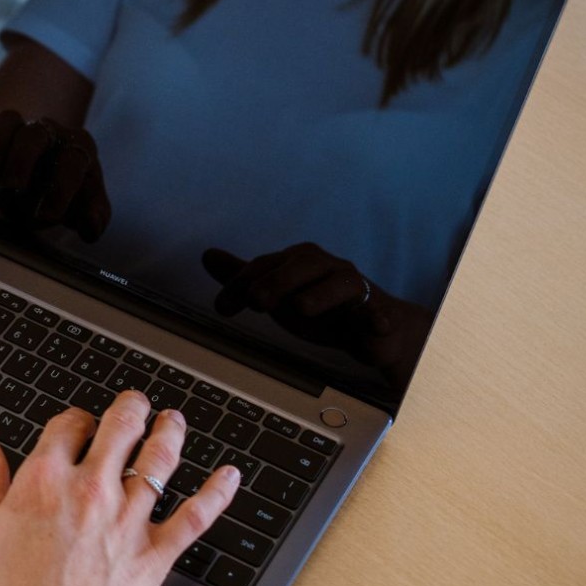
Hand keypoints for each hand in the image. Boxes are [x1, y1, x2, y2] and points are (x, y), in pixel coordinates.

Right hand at [0, 110, 111, 241]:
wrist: (45, 191)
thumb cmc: (68, 199)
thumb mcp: (86, 211)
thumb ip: (95, 218)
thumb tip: (92, 227)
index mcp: (79, 147)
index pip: (72, 159)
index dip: (61, 188)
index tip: (48, 215)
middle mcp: (50, 132)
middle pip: (36, 133)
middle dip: (23, 160)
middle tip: (14, 188)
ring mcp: (20, 131)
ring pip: (8, 120)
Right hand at [0, 392, 239, 585]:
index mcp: (45, 481)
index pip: (67, 426)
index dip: (75, 418)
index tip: (78, 423)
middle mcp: (91, 491)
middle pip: (120, 429)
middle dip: (130, 409)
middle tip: (135, 403)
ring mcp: (127, 521)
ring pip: (160, 460)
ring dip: (170, 432)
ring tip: (173, 421)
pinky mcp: (154, 554)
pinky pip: (195, 516)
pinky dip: (216, 493)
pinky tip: (227, 476)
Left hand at [201, 243, 431, 381]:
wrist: (371, 330)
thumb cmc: (319, 305)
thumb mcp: (277, 293)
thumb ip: (244, 276)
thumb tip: (207, 255)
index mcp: (300, 261)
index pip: (265, 265)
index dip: (240, 284)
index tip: (222, 308)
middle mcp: (328, 267)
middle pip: (303, 265)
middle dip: (278, 281)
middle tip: (257, 302)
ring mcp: (355, 289)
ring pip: (341, 283)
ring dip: (321, 294)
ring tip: (303, 307)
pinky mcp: (376, 313)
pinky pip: (378, 313)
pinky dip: (377, 319)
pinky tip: (376, 325)